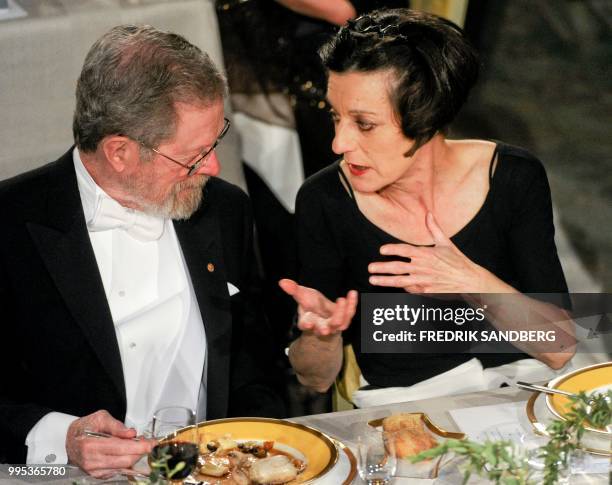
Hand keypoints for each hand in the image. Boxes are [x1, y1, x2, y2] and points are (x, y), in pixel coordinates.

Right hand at [66, 410, 155, 477]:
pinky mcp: (98, 475)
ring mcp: (94, 471)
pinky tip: (128, 452)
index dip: (140, 446)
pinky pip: (119, 471)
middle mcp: (92, 461)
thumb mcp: (99, 418)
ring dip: (135, 456)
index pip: (122, 448)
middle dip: (141, 451)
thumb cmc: (84, 427)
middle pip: (126, 460)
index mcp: (91, 445)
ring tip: (138, 445)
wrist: (69, 440)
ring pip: (124, 467)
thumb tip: (131, 433)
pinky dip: (127, 462)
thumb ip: (116, 425)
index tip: (152, 443)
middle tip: (148, 442)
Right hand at [279, 279, 357, 335]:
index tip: (307, 324)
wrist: (323, 313)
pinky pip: (350, 314)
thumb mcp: (302, 295)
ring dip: (342, 313)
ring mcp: (334, 325)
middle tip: (325, 328)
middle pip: (324, 329)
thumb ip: (294, 290)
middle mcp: (321, 326)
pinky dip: (352, 304)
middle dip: (324, 328)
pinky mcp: (345, 319)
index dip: (306, 324)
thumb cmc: (311, 305)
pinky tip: (352, 293)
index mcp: (308, 322)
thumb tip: (282, 281)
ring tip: (341, 300)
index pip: (305, 325)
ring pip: (340, 323)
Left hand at [368, 212, 489, 293]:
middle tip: (370, 267)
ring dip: (384, 281)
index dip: (392, 249)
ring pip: (399, 281)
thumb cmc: (457, 261)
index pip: (404, 250)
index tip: (381, 250)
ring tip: (372, 279)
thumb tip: (428, 213)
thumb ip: (434, 228)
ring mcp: (423, 281)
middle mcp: (422, 267)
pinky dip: (401, 288)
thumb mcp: (446, 243)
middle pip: (397, 267)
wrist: (469, 281)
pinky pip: (410, 290)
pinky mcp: (426, 292)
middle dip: (382, 267)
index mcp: (425, 254)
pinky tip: (391, 287)